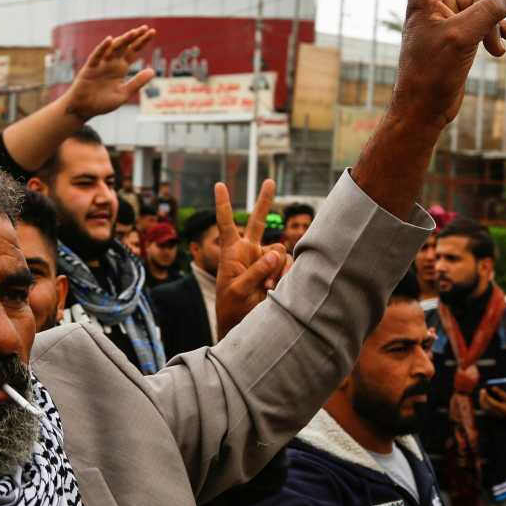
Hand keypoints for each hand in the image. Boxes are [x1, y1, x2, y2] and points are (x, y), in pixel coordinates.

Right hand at [59, 26, 156, 121]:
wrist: (84, 109)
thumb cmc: (102, 102)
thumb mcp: (124, 93)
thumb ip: (137, 83)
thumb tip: (152, 71)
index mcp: (120, 67)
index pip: (133, 50)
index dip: (142, 41)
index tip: (152, 32)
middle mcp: (111, 62)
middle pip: (125, 46)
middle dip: (135, 37)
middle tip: (145, 28)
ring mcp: (101, 64)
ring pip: (112, 49)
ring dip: (122, 40)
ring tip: (133, 33)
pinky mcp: (90, 68)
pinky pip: (96, 56)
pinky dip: (102, 48)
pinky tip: (109, 40)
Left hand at [213, 179, 291, 339]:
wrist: (243, 324)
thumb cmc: (231, 308)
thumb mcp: (237, 290)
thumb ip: (255, 271)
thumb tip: (276, 252)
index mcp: (231, 252)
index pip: (226, 223)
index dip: (223, 204)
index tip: (219, 184)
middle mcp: (248, 251)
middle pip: (258, 221)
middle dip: (264, 202)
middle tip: (269, 181)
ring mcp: (264, 260)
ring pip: (278, 251)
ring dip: (276, 268)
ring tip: (267, 288)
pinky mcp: (276, 271)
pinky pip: (286, 264)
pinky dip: (283, 275)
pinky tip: (274, 289)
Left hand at [348, 0, 505, 218]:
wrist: (423, 111)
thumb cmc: (431, 76)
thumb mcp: (463, 40)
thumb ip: (490, 12)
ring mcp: (447, 15)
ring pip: (484, 0)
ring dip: (496, 22)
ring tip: (499, 48)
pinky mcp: (459, 32)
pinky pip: (488, 21)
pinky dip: (500, 32)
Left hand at [479, 382, 505, 418]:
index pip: (505, 398)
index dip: (499, 392)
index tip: (492, 387)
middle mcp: (505, 411)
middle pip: (495, 405)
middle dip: (488, 398)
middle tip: (483, 390)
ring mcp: (499, 414)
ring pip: (488, 408)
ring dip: (483, 400)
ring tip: (482, 391)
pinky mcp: (494, 416)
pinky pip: (486, 410)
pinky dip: (482, 403)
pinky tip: (482, 396)